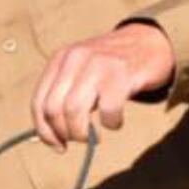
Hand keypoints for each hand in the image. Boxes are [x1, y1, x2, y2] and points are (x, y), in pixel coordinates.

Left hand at [31, 22, 174, 149]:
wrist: (149, 43)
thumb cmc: (112, 67)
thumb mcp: (81, 71)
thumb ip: (64, 95)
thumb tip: (53, 136)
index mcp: (59, 59)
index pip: (38, 102)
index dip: (45, 131)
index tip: (57, 145)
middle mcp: (74, 58)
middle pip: (53, 109)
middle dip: (64, 133)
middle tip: (80, 139)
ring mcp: (97, 64)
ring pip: (73, 110)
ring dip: (82, 133)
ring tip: (94, 136)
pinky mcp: (121, 74)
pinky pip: (107, 110)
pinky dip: (111, 124)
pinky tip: (115, 121)